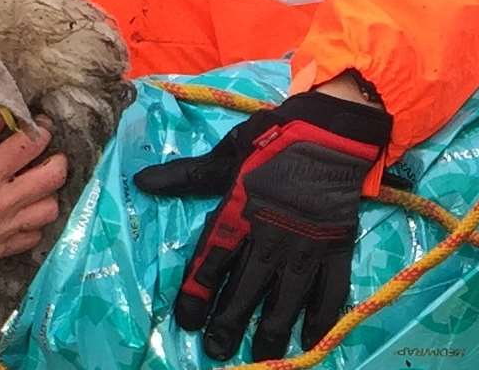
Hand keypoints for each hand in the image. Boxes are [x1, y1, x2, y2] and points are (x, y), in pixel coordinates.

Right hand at [0, 114, 65, 271]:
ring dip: (48, 193)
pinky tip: (21, 210)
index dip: (40, 129)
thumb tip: (1, 116)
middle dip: (57, 159)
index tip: (39, 125)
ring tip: (35, 184)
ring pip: (49, 210)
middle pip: (52, 178)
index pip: (30, 144)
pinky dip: (33, 221)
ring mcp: (2, 229)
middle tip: (48, 153)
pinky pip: (33, 236)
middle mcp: (1, 202)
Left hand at [134, 92, 391, 361]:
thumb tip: (142, 182)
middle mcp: (270, 236)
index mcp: (239, 213)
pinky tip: (310, 340)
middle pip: (246, 288)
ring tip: (260, 356)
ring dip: (271, 330)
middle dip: (229, 322)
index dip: (197, 293)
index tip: (186, 321)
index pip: (212, 260)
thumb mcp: (226, 154)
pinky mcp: (337, 248)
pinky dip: (321, 318)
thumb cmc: (273, 141)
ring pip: (286, 298)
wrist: (330, 131)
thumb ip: (186, 176)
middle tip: (216, 350)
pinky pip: (330, 292)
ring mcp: (306, 246)